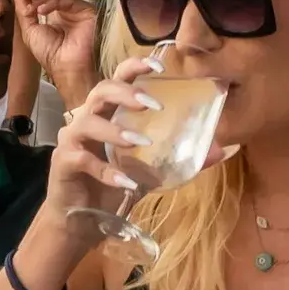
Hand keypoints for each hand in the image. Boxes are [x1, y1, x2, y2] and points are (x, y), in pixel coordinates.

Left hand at [15, 0, 101, 109]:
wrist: (67, 68)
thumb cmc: (50, 54)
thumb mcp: (30, 31)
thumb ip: (24, 12)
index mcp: (54, 15)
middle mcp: (66, 10)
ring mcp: (77, 9)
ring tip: (33, 10)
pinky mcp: (86, 10)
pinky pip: (68, 0)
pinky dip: (53, 3)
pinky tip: (42, 11)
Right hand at [40, 57, 162, 249]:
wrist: (81, 222)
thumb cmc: (112, 189)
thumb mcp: (150, 172)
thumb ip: (181, 157)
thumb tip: (224, 149)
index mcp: (108, 113)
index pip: (118, 78)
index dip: (135, 68)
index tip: (159, 67)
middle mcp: (87, 119)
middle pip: (101, 91)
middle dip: (127, 94)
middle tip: (154, 105)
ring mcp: (72, 140)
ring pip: (88, 122)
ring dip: (116, 131)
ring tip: (141, 142)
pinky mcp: (64, 163)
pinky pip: (84, 160)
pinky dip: (107, 172)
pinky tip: (127, 184)